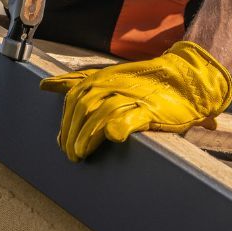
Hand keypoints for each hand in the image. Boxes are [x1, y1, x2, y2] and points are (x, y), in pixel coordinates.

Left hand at [40, 41, 231, 161]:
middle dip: (72, 132)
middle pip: (83, 107)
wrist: (186, 80)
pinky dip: (117, 126)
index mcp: (102, 77)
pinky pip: (128, 117)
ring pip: (101, 113)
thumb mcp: (108, 77)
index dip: (65, 120)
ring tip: (80, 153)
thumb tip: (45, 85)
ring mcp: (132, 96)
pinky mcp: (150, 109)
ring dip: (87, 135)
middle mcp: (114, 83)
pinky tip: (110, 137)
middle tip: (70, 153)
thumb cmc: (144, 83)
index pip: (73, 97)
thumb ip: (77, 81)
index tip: (61, 141)